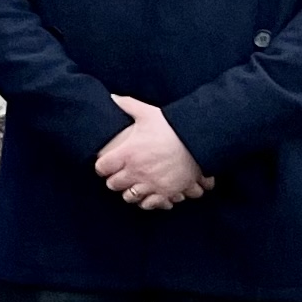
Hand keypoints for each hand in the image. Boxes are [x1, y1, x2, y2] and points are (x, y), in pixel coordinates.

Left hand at [93, 96, 212, 209]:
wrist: (200, 141)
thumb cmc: (173, 127)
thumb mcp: (148, 113)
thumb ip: (128, 106)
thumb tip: (113, 97)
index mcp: (128, 153)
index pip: (101, 167)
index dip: (102, 166)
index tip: (106, 164)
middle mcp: (137, 172)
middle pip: (113, 185)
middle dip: (115, 180)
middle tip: (119, 175)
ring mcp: (152, 184)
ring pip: (129, 197)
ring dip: (130, 192)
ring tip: (133, 185)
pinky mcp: (168, 192)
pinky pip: (150, 204)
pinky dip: (148, 201)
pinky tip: (149, 194)